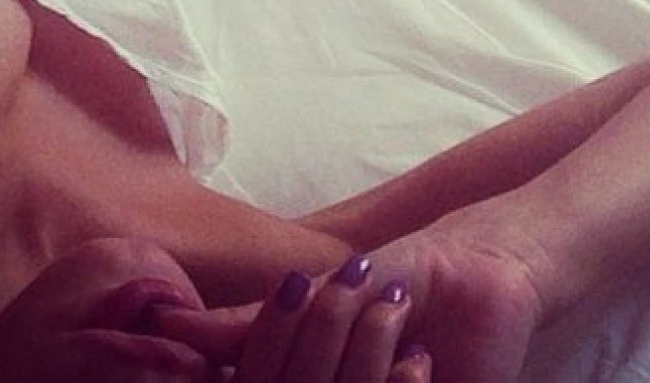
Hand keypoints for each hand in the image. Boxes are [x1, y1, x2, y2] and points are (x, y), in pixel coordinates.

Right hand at [154, 256, 431, 382]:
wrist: (481, 278)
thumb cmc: (394, 277)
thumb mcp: (314, 292)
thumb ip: (247, 321)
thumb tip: (169, 325)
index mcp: (299, 378)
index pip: (258, 379)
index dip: (271, 341)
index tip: (298, 292)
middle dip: (328, 333)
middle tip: (360, 290)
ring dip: (368, 353)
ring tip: (398, 315)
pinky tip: (423, 360)